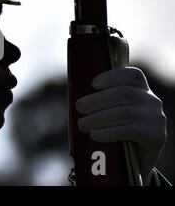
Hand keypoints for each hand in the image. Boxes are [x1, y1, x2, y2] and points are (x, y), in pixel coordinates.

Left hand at [76, 67, 166, 182]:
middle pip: (123, 93)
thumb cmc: (119, 130)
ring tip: (82, 124)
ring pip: (123, 112)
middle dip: (97, 99)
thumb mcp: (113, 110)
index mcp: (142, 89)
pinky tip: (95, 134)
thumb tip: (78, 99)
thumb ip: (103, 101)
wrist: (138, 159)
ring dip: (98, 118)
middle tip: (79, 107)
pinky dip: (107, 132)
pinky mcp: (155, 135)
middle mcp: (152, 100)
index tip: (93, 84)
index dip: (112, 76)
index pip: (132, 75)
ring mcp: (155, 118)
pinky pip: (128, 131)